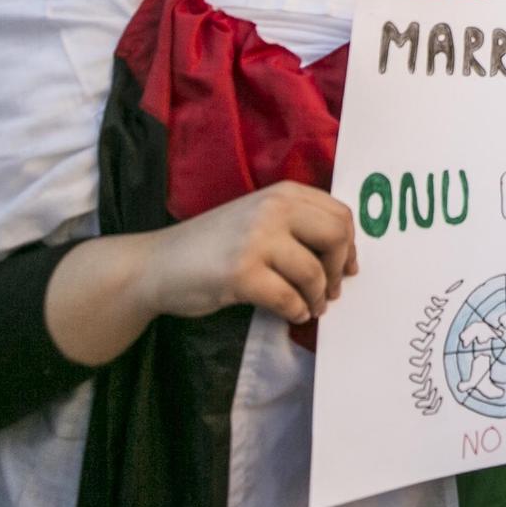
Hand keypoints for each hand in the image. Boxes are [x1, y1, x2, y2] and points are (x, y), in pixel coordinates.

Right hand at [142, 180, 357, 325]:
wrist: (156, 264)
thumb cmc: (212, 245)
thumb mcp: (258, 219)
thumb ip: (297, 224)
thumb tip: (345, 254)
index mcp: (282, 193)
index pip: (339, 213)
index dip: (349, 245)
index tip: (347, 266)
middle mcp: (273, 209)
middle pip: (336, 237)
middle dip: (339, 269)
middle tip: (330, 290)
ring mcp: (256, 240)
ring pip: (314, 273)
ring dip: (317, 297)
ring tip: (309, 307)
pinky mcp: (241, 274)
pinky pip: (289, 298)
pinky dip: (296, 311)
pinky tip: (292, 313)